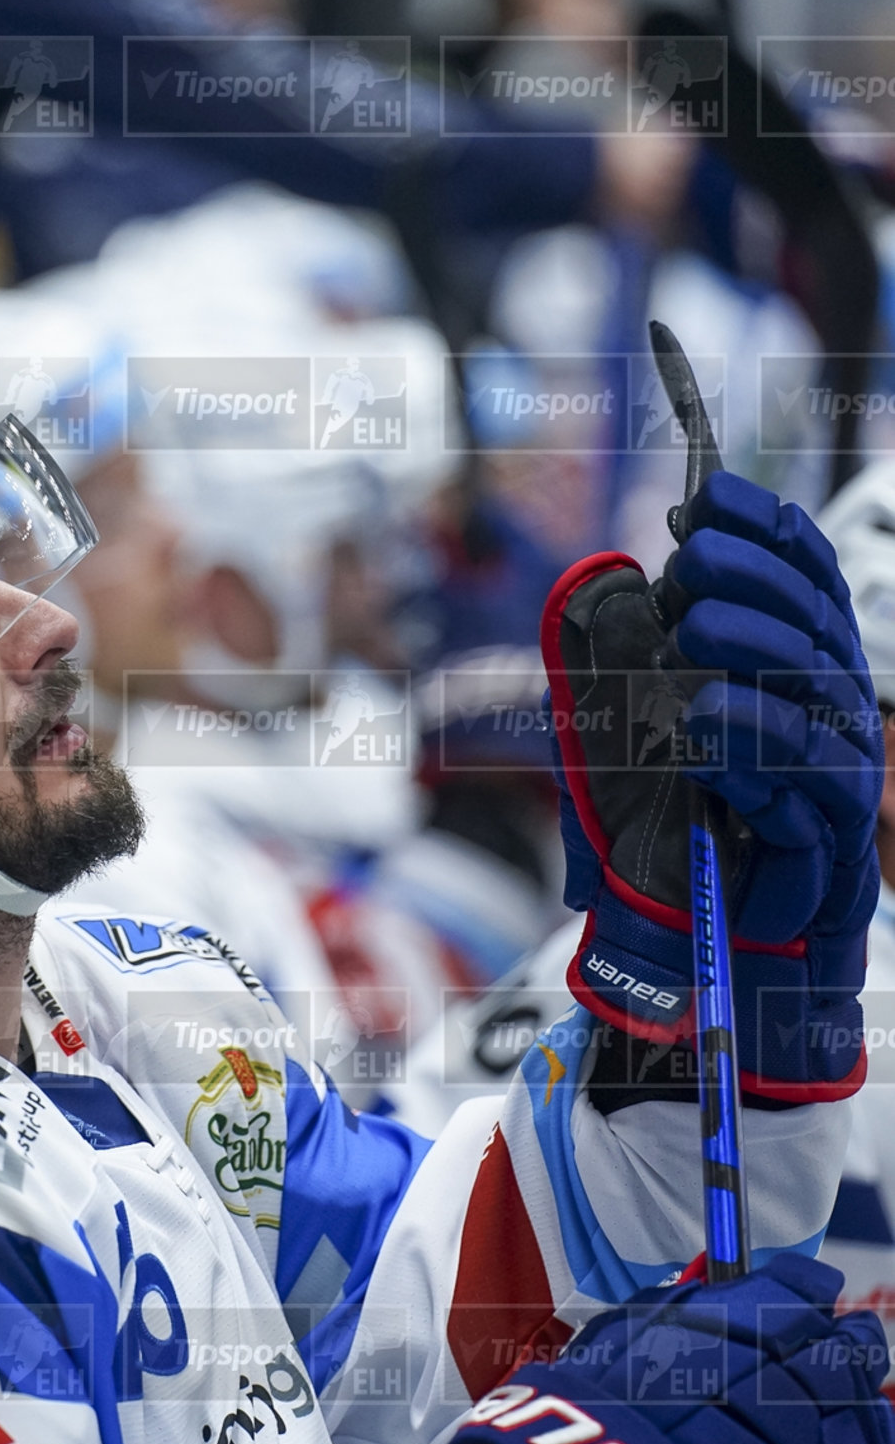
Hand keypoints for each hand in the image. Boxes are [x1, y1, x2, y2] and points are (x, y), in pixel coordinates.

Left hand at [542, 471, 880, 1096]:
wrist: (697, 949)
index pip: (806, 579)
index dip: (767, 530)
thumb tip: (606, 582)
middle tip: (690, 559)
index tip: (709, 494)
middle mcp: (829, 711)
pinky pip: (799, 779)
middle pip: (816, 621)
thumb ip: (617, 661)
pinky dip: (748, 740)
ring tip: (692, 626)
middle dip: (755, 576)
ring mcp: (836, 777)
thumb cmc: (662, 830)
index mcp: (795, 670)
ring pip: (816, 690)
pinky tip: (698, 717)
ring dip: (753, 647)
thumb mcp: (618, 729)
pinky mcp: (825, 841)